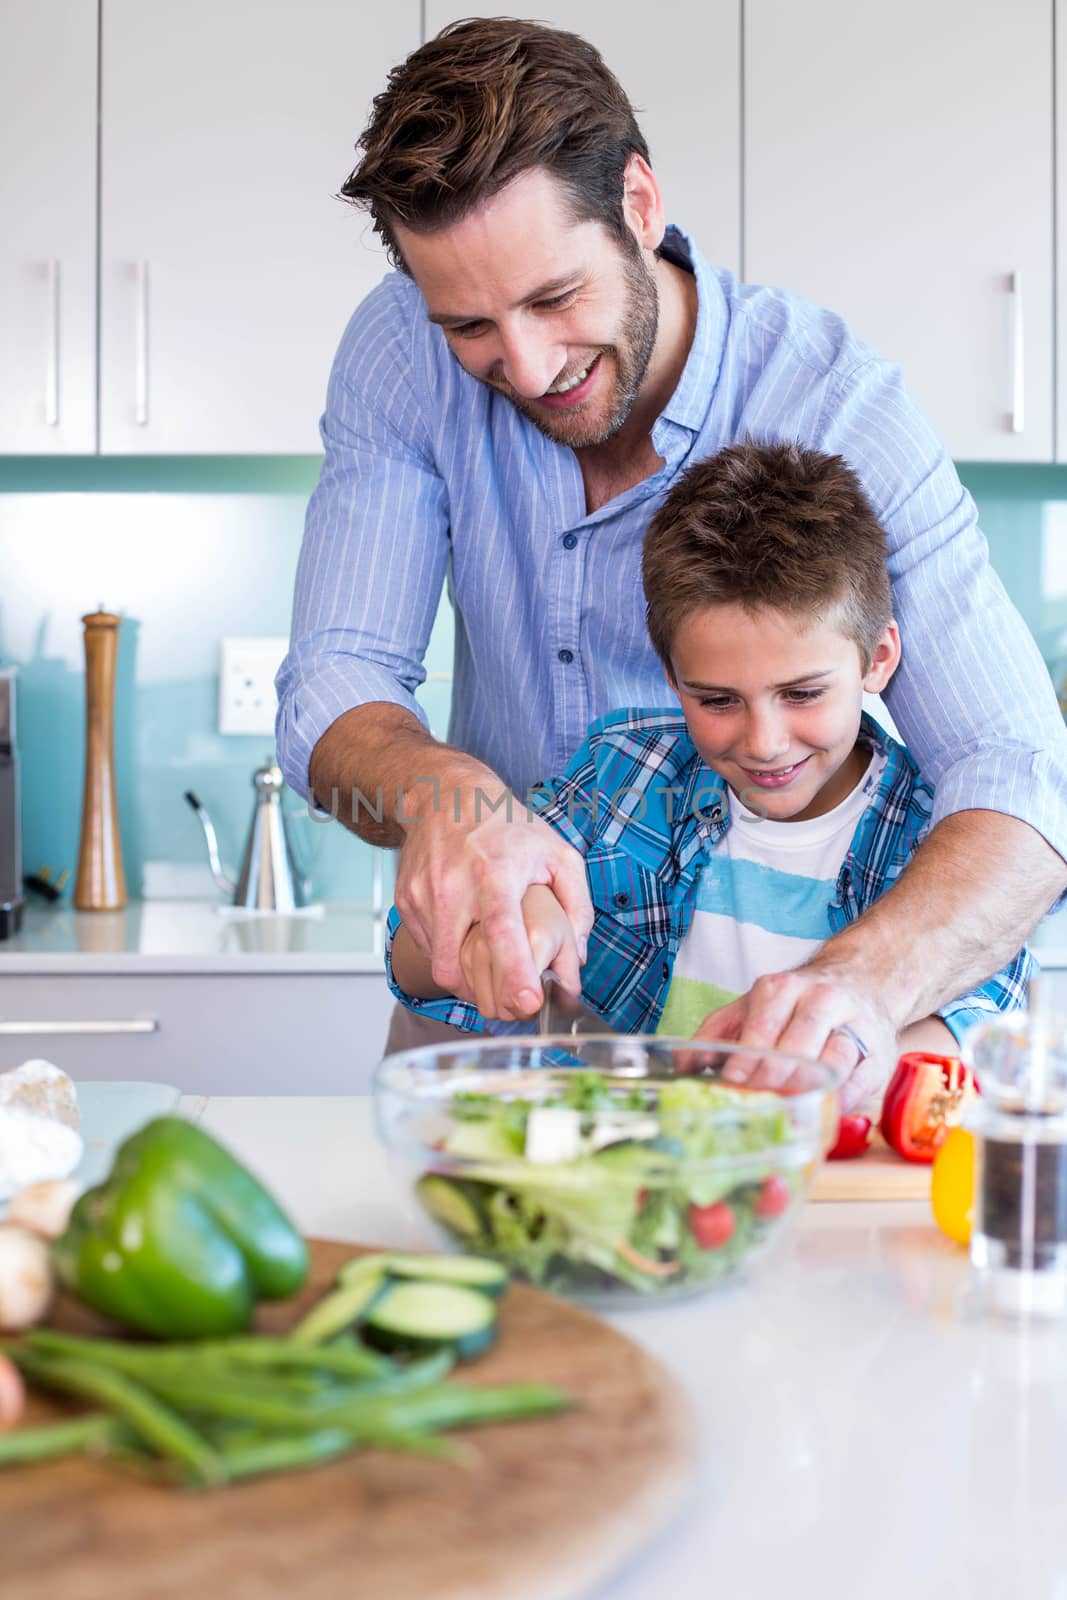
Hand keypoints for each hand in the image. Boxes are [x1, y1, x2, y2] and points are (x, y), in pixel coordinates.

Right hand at [394, 781, 591, 1018]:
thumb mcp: (558, 853)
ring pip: (441, 964)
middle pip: (456, 964)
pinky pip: (429, 949)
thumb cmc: (507, 826)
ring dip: (467, 974)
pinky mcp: (406, 902)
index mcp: (495, 873)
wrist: (444, 796)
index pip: (501, 930)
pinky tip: (467, 932)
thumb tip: (576, 957)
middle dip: (484, 995)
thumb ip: (577, 905)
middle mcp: (452, 886)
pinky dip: (450, 953)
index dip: (513, 971)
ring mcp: (422, 896)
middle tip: (511, 1001)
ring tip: (490, 956)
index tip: (527, 1003)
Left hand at [691, 965, 897, 1110]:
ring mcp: (854, 1025)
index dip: (745, 1064)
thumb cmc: (798, 1002)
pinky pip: (860, 1081)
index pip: (761, 1033)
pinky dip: (839, 1102)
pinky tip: (821, 1114)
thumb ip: (717, 1032)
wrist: (863, 981)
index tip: (732, 1088)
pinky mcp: (880, 1051)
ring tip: (788, 1115)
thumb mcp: (753, 1004)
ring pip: (831, 1064)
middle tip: (757, 1108)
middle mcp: (820, 1001)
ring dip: (806, 1093)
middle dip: (773, 1083)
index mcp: (781, 990)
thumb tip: (681, 1065)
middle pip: (795, 1050)